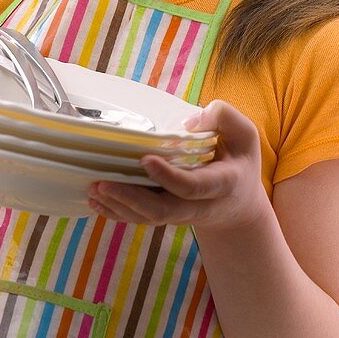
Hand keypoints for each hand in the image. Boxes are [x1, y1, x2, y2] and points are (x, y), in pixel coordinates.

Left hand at [87, 99, 266, 230]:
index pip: (192, 186)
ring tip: (94, 189)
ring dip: (119, 205)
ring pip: (147, 218)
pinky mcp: (166, 216)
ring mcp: (181, 215)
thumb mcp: (244, 134)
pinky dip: (117, 212)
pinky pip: (140, 219)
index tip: (145, 159)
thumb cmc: (239, 160)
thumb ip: (223, 117)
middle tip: (102, 182)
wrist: (238, 204)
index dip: (168, 176)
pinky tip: (97, 202)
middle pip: (162, 211)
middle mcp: (199, 205)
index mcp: (221, 184)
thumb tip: (189, 122)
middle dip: (130, 198)